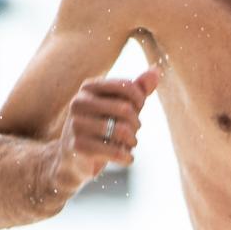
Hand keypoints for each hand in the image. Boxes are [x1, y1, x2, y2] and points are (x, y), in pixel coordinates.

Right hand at [55, 66, 161, 192]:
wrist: (74, 158)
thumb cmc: (101, 127)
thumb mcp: (119, 105)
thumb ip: (138, 88)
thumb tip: (156, 70)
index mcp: (88, 87)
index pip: (126, 86)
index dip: (139, 99)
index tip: (139, 108)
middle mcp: (79, 103)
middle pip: (125, 109)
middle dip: (136, 123)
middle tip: (133, 131)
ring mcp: (76, 125)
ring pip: (121, 131)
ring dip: (132, 140)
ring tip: (129, 143)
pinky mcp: (78, 146)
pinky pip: (115, 151)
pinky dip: (127, 157)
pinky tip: (126, 157)